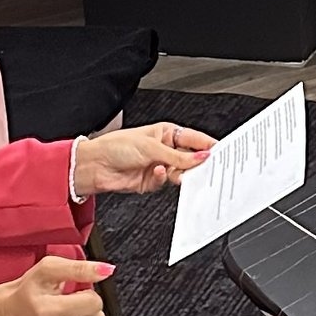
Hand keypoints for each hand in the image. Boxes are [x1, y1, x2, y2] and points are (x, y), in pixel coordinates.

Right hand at [0, 253, 110, 315]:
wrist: (6, 314)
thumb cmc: (28, 290)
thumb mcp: (48, 269)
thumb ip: (79, 268)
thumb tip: (107, 270)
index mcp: (45, 310)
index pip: (93, 303)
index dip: (88, 295)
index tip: (75, 295)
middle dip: (89, 310)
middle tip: (70, 307)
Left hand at [75, 122, 212, 196]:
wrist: (95, 165)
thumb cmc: (116, 146)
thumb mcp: (152, 147)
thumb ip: (178, 157)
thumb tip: (201, 158)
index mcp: (166, 133)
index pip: (194, 139)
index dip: (207, 145)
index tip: (220, 152)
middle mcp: (164, 149)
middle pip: (189, 158)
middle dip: (196, 163)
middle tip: (205, 168)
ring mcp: (158, 165)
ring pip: (179, 173)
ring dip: (179, 174)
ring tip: (178, 173)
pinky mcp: (151, 181)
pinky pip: (165, 183)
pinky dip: (162, 179)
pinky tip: (157, 173)